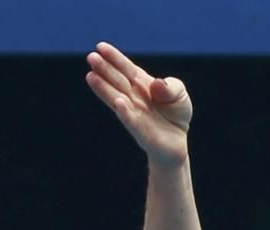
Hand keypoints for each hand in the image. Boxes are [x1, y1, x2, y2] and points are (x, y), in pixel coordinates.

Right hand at [86, 42, 191, 166]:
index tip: (100, 47)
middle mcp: (134, 98)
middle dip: (104, 69)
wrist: (176, 142)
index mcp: (142, 85)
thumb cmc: (175, 114)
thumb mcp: (179, 94)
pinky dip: (125, 112)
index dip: (114, 58)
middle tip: (90, 57)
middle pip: (117, 81)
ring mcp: (135, 114)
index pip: (126, 69)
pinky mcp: (141, 132)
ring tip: (90, 76)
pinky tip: (117, 102)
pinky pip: (132, 121)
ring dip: (104, 88)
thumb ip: (170, 86)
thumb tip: (156, 84)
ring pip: (117, 99)